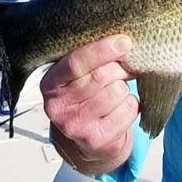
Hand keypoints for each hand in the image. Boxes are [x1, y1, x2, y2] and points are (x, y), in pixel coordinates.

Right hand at [41, 35, 137, 169]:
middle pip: (100, 76)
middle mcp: (57, 106)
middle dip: (119, 69)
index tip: (123, 42)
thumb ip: (92, 59)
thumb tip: (122, 43)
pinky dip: (131, 105)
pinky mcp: (94, 139)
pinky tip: (120, 108)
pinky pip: (127, 110)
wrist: (91, 137)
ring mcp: (74, 126)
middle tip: (124, 69)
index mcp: (50, 83)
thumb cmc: (87, 97)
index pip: (75, 63)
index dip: (101, 50)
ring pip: (117, 92)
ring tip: (116, 92)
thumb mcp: (79, 75)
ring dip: (124, 89)